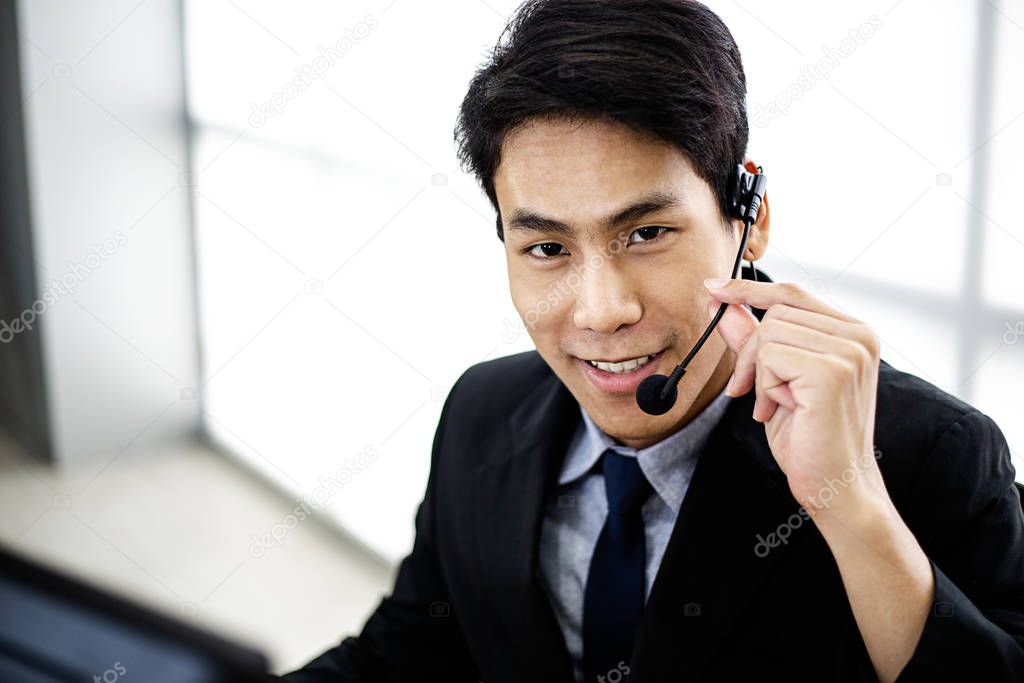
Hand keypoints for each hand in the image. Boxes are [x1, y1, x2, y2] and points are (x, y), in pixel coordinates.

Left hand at [704, 278, 887, 516]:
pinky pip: (771, 356)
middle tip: (750, 391)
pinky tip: (782, 410)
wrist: (836, 485)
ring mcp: (850, 350)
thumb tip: (724, 304)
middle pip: (775, 313)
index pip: (793, 293)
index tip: (714, 289)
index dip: (749, 290)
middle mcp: (859, 335)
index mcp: (853, 332)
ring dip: (760, 374)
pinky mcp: (833, 370)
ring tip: (776, 405)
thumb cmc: (809, 438)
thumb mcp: (774, 380)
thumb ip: (753, 340)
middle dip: (750, 353)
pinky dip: (765, 386)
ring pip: (769, 333)